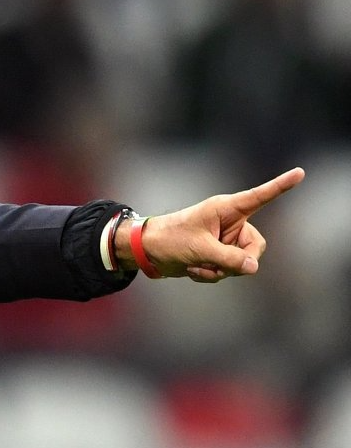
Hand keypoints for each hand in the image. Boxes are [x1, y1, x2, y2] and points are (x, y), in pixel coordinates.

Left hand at [120, 167, 305, 282]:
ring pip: (242, 262)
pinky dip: (211, 275)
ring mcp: (225, 239)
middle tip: (214, 263)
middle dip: (238, 261)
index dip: (280, 186)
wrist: (147, 252)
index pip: (259, 197)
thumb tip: (253, 267)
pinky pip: (228, 270)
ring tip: (197, 265)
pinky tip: (193, 270)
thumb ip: (228, 259)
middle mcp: (230, 222)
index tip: (300, 172)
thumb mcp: (199, 250)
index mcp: (225, 209)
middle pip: (256, 246)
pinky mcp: (218, 254)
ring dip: (220, 270)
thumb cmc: (169, 240)